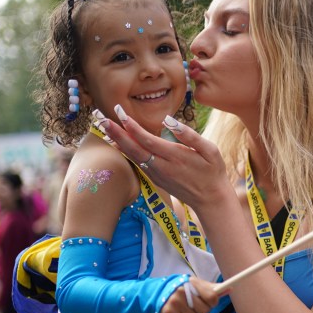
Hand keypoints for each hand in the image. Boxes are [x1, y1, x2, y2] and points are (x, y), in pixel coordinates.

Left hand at [93, 108, 230, 209]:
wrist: (211, 200)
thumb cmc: (213, 172)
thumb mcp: (210, 150)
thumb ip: (189, 134)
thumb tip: (168, 120)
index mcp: (174, 156)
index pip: (146, 139)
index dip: (131, 126)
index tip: (119, 112)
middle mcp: (161, 166)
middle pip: (132, 148)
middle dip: (115, 132)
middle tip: (99, 118)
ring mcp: (156, 174)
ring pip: (132, 156)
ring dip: (116, 141)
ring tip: (103, 126)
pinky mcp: (155, 178)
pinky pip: (137, 162)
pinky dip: (125, 151)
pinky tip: (117, 142)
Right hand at [159, 278, 222, 312]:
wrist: (161, 293)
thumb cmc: (185, 288)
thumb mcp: (198, 285)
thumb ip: (213, 288)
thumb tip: (230, 288)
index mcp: (192, 283)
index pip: (212, 297)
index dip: (213, 302)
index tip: (210, 302)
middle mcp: (182, 292)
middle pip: (205, 310)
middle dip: (203, 310)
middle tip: (197, 306)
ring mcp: (175, 303)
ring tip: (188, 309)